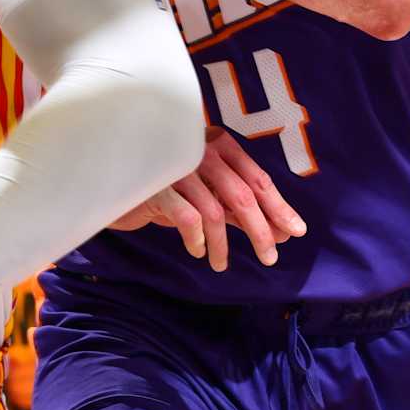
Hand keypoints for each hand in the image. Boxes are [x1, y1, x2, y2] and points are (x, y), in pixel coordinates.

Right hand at [113, 127, 305, 271]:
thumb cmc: (168, 190)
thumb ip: (241, 210)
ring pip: (214, 212)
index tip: (294, 232)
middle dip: (259, 231)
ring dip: (221, 244)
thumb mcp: (208, 196)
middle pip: (242, 195)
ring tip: (220, 264)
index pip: (258, 179)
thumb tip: (281, 232)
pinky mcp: (155, 186)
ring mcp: (176, 166)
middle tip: (269, 258)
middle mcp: (200, 150)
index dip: (278, 207)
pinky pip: (186, 218)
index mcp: (219, 145)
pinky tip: (197, 250)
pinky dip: (195, 239)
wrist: (116, 182)